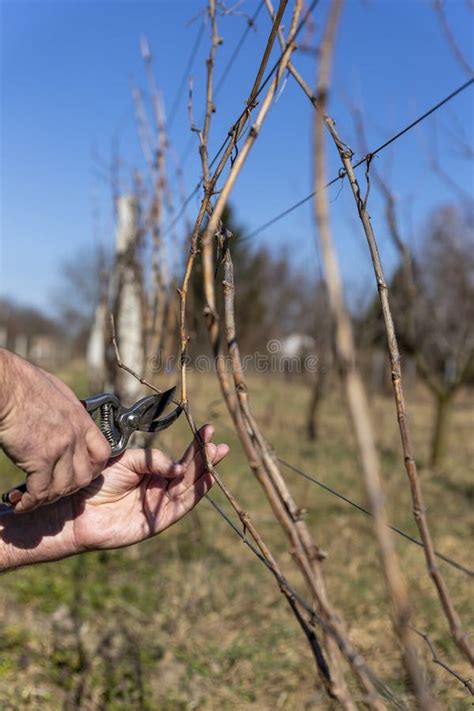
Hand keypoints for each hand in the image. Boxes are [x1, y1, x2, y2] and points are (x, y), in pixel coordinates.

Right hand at [0, 349, 110, 511]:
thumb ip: (67, 413)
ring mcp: (59, 448)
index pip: (103, 453)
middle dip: (70, 487)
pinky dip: (30, 502)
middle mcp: (75, 436)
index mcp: (81, 419)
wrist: (7, 386)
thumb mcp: (58, 394)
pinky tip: (21, 503)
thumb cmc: (24, 385)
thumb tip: (64, 421)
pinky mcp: (39, 458)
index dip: (93, 468)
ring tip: (34, 499)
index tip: (79, 473)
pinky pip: (40, 491)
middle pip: (85, 476)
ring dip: (48, 497)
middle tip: (54, 489)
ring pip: (63, 487)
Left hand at [71, 425, 227, 551]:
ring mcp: (160, 505)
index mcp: (153, 472)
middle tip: (219, 444)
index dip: (196, 446)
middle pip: (190, 473)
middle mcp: (160, 488)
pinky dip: (196, 494)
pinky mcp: (159, 521)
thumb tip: (179, 468)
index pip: (181, 458)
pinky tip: (208, 480)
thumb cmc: (98, 481)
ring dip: (206, 473)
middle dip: (205, 458)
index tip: (209, 429)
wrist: (76, 507)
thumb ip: (153, 461)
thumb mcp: (128, 460)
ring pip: (190, 488)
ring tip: (218, 456)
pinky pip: (182, 507)